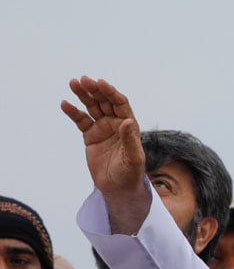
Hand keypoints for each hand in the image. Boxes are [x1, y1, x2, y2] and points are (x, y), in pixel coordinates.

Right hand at [61, 76, 149, 233]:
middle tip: (83, 80)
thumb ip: (129, 139)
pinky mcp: (91, 136)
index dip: (111, 93)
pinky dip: (73, 112)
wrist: (118, 189)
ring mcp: (103, 129)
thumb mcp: (133, 157)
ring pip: (92, 107)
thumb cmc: (130, 174)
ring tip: (73, 83)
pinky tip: (65, 104)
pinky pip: (81, 120)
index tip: (100, 84)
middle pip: (105, 102)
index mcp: (129, 126)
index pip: (120, 104)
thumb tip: (127, 121)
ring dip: (83, 95)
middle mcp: (116, 124)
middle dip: (95, 90)